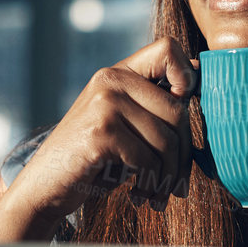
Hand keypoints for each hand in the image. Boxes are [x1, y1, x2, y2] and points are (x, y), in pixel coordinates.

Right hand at [0, 37, 197, 231]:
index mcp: (118, 73)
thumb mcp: (124, 127)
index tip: (181, 120)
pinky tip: (139, 197)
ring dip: (168, 177)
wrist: (45, 188)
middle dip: (182, 156)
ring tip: (157, 196)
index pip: (168, 49)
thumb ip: (153, 109)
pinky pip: (148, 160)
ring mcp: (104, 104)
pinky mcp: (100, 132)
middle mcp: (110, 80)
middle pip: (177, 110)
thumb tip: (202, 96)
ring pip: (166, 140)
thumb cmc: (93, 161)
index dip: (188, 77)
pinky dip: (150, 185)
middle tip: (176, 185)